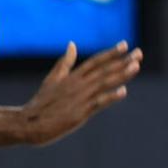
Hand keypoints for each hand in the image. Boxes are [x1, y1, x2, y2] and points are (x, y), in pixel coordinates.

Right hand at [21, 41, 142, 144]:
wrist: (29, 124)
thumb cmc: (42, 103)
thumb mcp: (52, 79)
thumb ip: (65, 62)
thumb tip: (72, 44)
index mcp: (72, 76)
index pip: (95, 61)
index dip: (110, 53)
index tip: (125, 44)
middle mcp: (78, 84)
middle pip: (104, 70)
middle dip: (123, 61)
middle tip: (139, 53)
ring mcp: (80, 98)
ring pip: (104, 83)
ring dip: (121, 75)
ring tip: (136, 66)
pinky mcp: (80, 112)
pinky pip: (98, 103)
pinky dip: (110, 97)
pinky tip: (123, 91)